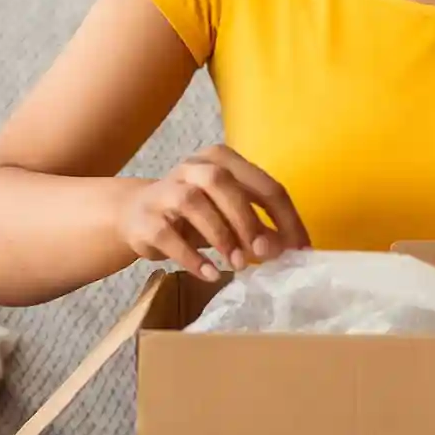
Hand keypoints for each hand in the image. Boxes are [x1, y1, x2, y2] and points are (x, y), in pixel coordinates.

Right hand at [116, 145, 311, 281]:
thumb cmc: (193, 215)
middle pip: (223, 184)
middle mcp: (193, 167)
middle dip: (248, 220)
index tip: (300, 249)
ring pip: (194, 203)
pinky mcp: (146, 218)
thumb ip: (258, 226)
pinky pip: (168, 236)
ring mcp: (166, 190)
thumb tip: (287, 248)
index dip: (285, 217)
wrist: (134, 215)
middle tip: (264, 253)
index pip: (263, 184)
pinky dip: (192, 257)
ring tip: (238, 264)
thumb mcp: (230, 215)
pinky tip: (211, 273)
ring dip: (221, 236)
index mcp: (222, 160)